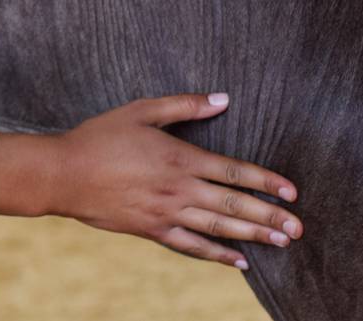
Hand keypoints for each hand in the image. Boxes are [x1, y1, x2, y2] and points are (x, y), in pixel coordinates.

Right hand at [50, 93, 300, 267]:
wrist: (63, 174)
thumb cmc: (100, 136)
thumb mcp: (141, 110)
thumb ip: (185, 105)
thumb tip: (223, 99)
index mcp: (180, 158)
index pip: (234, 171)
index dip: (266, 181)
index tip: (292, 191)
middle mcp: (178, 189)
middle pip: (233, 205)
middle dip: (269, 217)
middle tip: (298, 228)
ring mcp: (165, 214)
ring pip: (218, 228)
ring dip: (252, 236)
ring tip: (281, 242)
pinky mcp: (151, 230)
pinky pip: (191, 246)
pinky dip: (217, 255)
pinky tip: (239, 262)